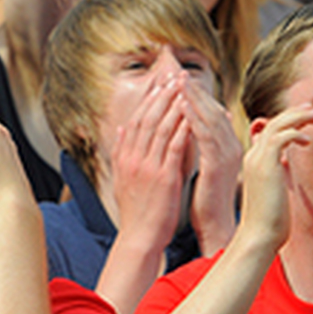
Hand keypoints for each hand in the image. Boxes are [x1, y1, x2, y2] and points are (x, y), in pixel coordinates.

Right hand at [110, 79, 191, 254]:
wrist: (140, 237)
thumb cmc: (136, 210)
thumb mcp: (121, 178)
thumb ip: (121, 152)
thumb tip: (120, 129)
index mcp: (124, 157)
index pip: (136, 120)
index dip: (149, 100)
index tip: (160, 83)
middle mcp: (133, 158)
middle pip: (148, 118)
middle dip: (162, 95)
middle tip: (175, 77)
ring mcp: (148, 167)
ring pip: (161, 128)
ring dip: (174, 106)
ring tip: (185, 89)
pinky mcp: (163, 177)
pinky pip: (174, 147)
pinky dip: (183, 129)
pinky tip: (192, 116)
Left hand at [180, 81, 242, 252]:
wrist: (215, 226)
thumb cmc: (207, 199)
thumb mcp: (205, 166)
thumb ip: (203, 145)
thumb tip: (194, 127)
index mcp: (228, 146)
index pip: (214, 113)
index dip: (199, 95)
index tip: (181, 79)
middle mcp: (231, 146)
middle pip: (214, 110)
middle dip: (196, 91)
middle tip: (180, 72)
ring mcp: (227, 155)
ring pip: (211, 118)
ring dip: (194, 98)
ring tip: (179, 81)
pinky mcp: (218, 164)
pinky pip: (206, 135)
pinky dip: (193, 118)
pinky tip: (181, 106)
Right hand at [237, 106, 312, 248]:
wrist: (259, 237)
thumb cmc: (271, 222)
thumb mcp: (276, 191)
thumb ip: (279, 174)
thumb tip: (286, 167)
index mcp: (256, 160)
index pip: (273, 130)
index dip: (293, 121)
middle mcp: (254, 155)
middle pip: (275, 121)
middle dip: (300, 113)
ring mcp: (257, 159)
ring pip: (278, 124)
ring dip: (303, 117)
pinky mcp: (265, 165)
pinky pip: (281, 137)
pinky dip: (296, 133)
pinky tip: (310, 140)